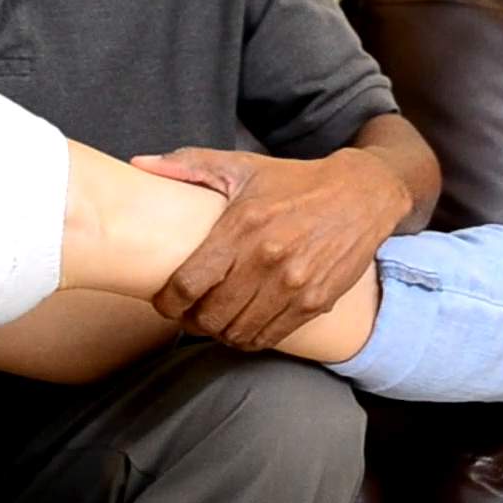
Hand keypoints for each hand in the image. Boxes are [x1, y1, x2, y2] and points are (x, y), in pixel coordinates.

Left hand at [131, 146, 406, 350]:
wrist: (362, 194)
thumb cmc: (295, 182)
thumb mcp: (243, 166)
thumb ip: (189, 165)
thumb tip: (140, 164)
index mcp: (243, 226)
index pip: (188, 283)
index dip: (167, 303)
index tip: (163, 302)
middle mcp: (268, 260)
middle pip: (210, 316)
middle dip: (191, 321)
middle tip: (187, 313)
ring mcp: (294, 285)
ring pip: (238, 333)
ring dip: (219, 333)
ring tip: (214, 319)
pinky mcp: (315, 302)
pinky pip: (269, 337)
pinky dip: (249, 338)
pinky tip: (243, 324)